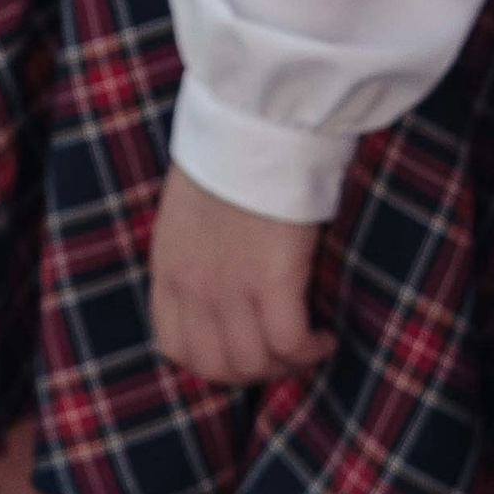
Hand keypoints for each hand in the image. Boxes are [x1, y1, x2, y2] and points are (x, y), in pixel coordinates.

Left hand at [149, 166, 330, 384]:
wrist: (254, 122)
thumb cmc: (230, 149)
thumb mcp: (189, 208)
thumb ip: (195, 249)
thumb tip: (220, 271)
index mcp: (168, 269)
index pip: (176, 348)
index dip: (213, 363)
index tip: (243, 350)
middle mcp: (194, 289)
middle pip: (217, 367)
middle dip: (253, 372)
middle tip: (284, 354)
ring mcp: (230, 289)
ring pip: (254, 363)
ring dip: (285, 365)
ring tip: (309, 347)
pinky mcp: (273, 281)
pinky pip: (289, 342)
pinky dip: (309, 350)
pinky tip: (325, 337)